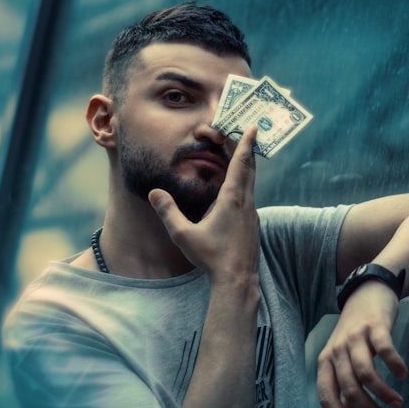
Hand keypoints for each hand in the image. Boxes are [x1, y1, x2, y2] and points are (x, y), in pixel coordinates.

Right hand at [148, 127, 259, 282]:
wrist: (238, 280)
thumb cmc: (211, 257)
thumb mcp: (183, 235)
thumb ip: (168, 212)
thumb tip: (155, 192)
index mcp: (231, 200)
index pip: (240, 164)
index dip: (246, 144)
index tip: (254, 127)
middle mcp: (246, 203)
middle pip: (248, 169)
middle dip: (246, 149)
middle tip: (245, 132)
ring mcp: (252, 214)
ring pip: (250, 183)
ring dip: (246, 167)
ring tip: (240, 156)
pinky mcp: (252, 225)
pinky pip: (249, 197)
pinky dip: (244, 185)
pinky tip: (235, 191)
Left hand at [316, 281, 407, 407]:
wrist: (366, 293)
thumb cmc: (356, 334)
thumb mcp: (345, 360)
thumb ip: (346, 387)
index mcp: (326, 362)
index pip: (325, 395)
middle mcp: (336, 350)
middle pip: (348, 388)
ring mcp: (354, 337)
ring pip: (365, 373)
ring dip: (383, 393)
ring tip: (398, 404)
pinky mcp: (374, 326)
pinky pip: (384, 349)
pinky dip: (394, 365)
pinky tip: (403, 375)